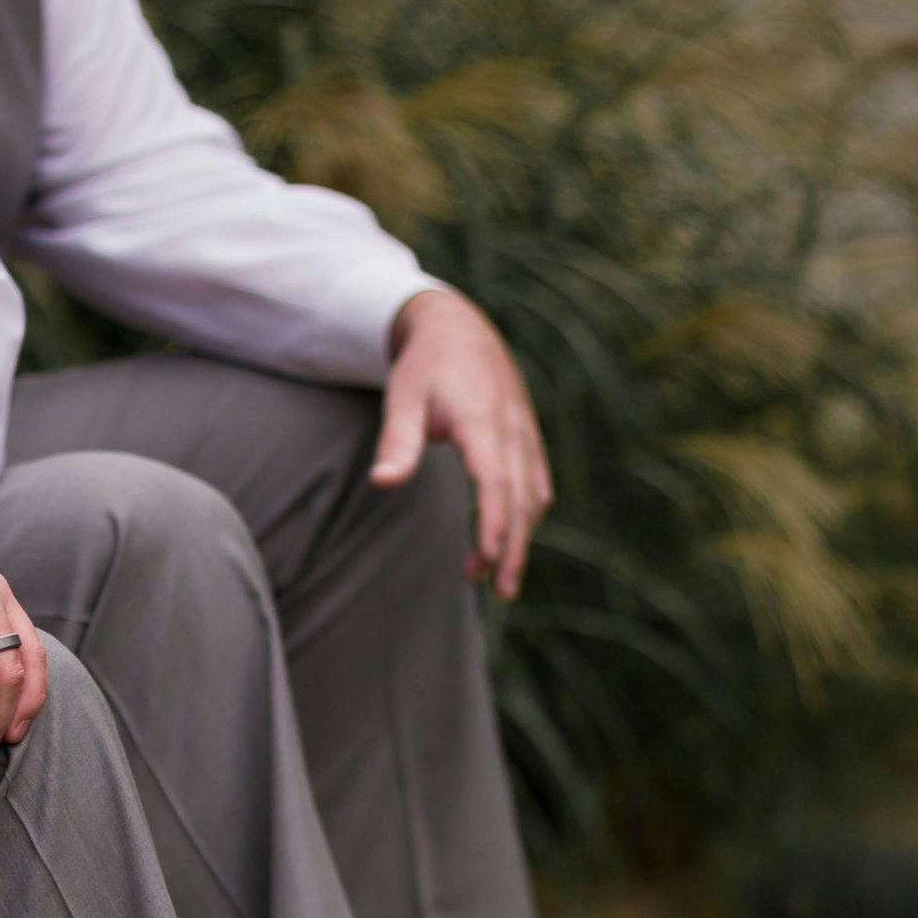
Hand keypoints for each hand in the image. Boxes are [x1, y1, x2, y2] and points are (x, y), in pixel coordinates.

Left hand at [372, 290, 552, 601]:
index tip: (491, 560)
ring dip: (521, 537)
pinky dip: (527, 515)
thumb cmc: (424, 366)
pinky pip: (536, 482)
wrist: (458, 326)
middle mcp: (510, 427)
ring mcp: (524, 432)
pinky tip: (514, 541)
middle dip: (514, 548)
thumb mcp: (401, 397)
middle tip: (501, 591)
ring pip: (533, 494)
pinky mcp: (527, 437)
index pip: (495, 479)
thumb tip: (381, 484)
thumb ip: (397, 443)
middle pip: (520, 497)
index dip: (496, 522)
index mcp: (480, 418)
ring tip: (499, 579)